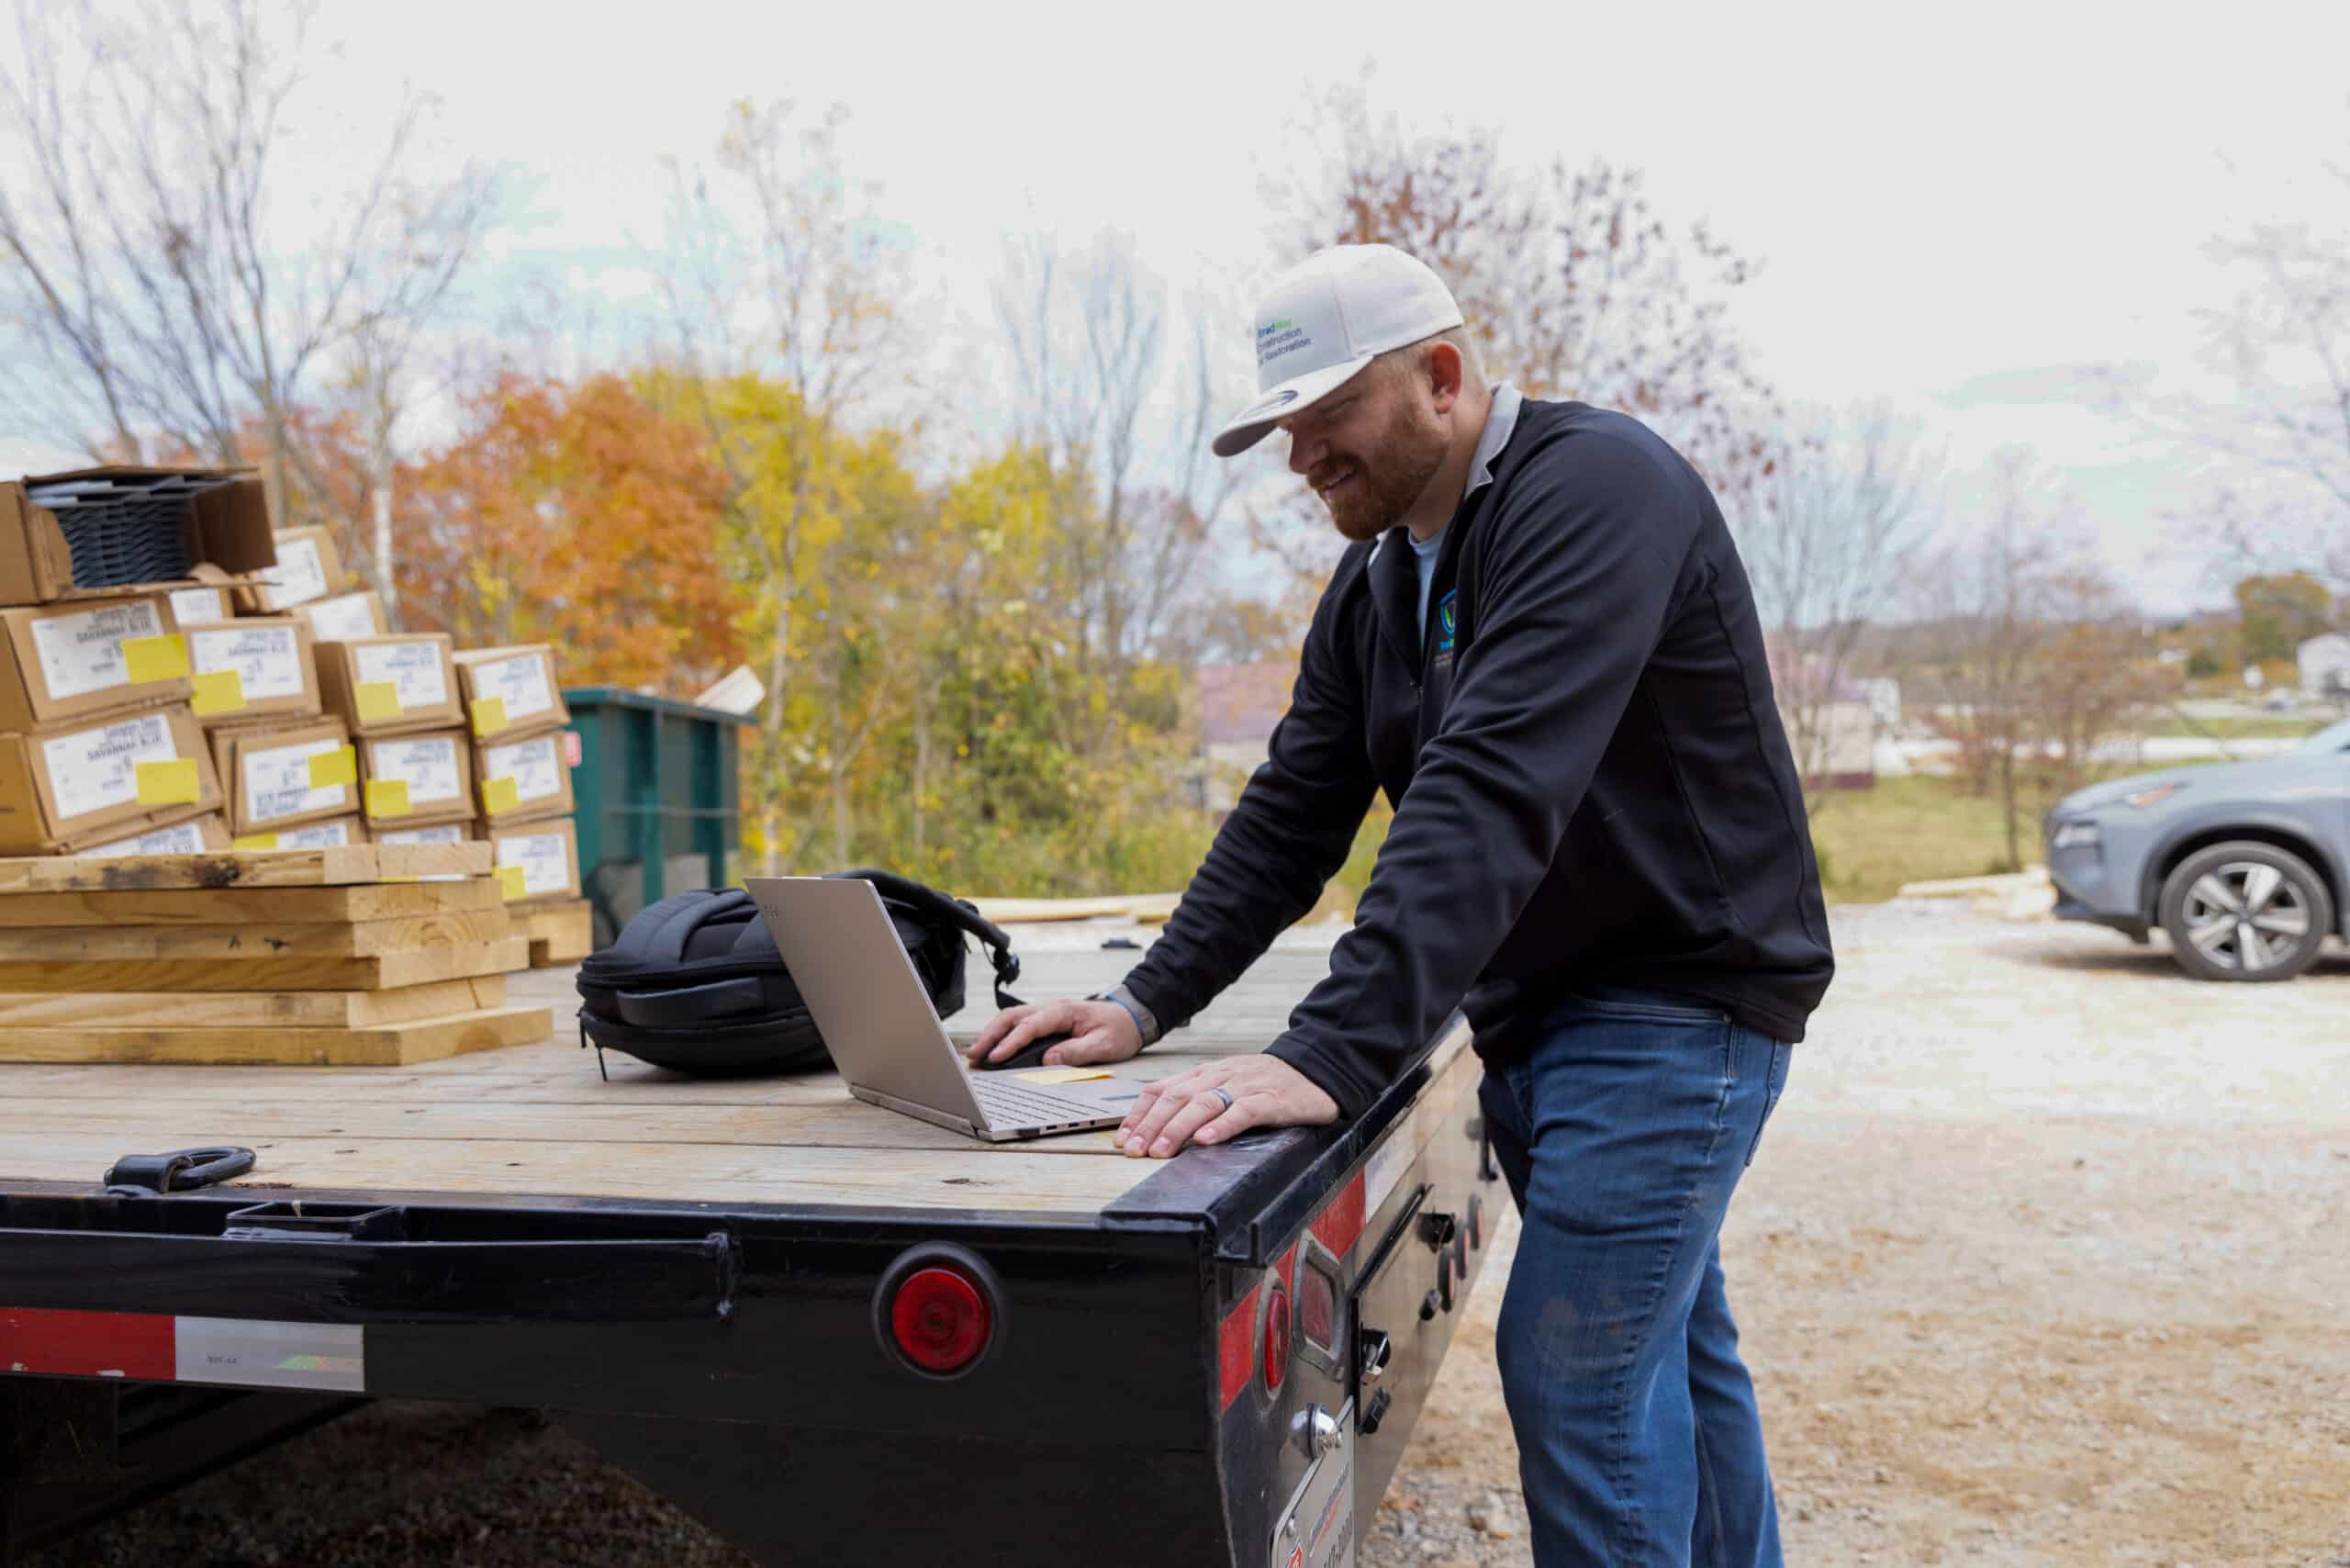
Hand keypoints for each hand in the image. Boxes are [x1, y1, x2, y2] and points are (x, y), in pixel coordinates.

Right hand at [965, 997, 1141, 1067]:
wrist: (1130, 1016)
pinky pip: (1018, 1026)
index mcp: (1063, 1011)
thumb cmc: (1118, 1029)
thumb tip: (1049, 1059)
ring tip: (976, 1055)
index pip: (1030, 1027)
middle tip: (973, 1056)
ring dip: (991, 1035)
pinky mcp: (1045, 1021)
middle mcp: (1050, 1008)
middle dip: (989, 1036)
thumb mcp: (1103, 1044)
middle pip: (1011, 1018)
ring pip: (1010, 1020)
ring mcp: (1046, 1013)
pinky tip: (993, 1049)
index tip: (995, 1057)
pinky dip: (1001, 1036)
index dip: (1010, 1043)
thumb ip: (1076, 1052)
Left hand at [1118, 1053, 1338, 1158]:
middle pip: (1176, 1098)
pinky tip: (1206, 1141)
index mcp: (1206, 1073)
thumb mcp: (1226, 1085)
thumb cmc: (1268, 1083)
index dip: (1139, 1114)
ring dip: (1177, 1128)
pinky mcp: (1271, 1100)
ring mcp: (1245, 1086)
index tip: (1122, 1138)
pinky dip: (1222, 1126)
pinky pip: (1243, 1111)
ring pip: (1204, 1104)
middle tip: (1134, 1150)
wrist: (1317, 1069)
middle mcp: (1220, 1076)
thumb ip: (1197, 1100)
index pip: (1162, 1090)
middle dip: (1150, 1125)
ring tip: (1161, 1150)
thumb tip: (1158, 1125)